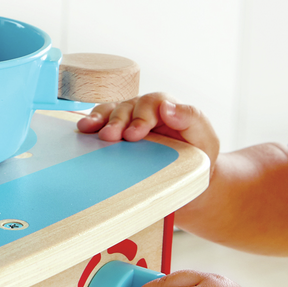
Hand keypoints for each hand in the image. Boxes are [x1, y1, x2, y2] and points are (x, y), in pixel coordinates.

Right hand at [77, 91, 219, 164]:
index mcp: (166, 109)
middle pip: (127, 107)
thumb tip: (169, 107)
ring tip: (88, 129)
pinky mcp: (114, 137)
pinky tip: (81, 132)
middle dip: (117, 120)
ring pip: (109, 112)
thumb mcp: (206, 140)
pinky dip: (89, 126)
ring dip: (98, 120)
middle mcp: (143, 111)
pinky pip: (99, 125)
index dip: (142, 115)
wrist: (187, 183)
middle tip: (110, 136)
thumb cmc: (198, 159)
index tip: (135, 134)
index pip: (152, 103)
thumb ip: (193, 119)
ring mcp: (126, 123)